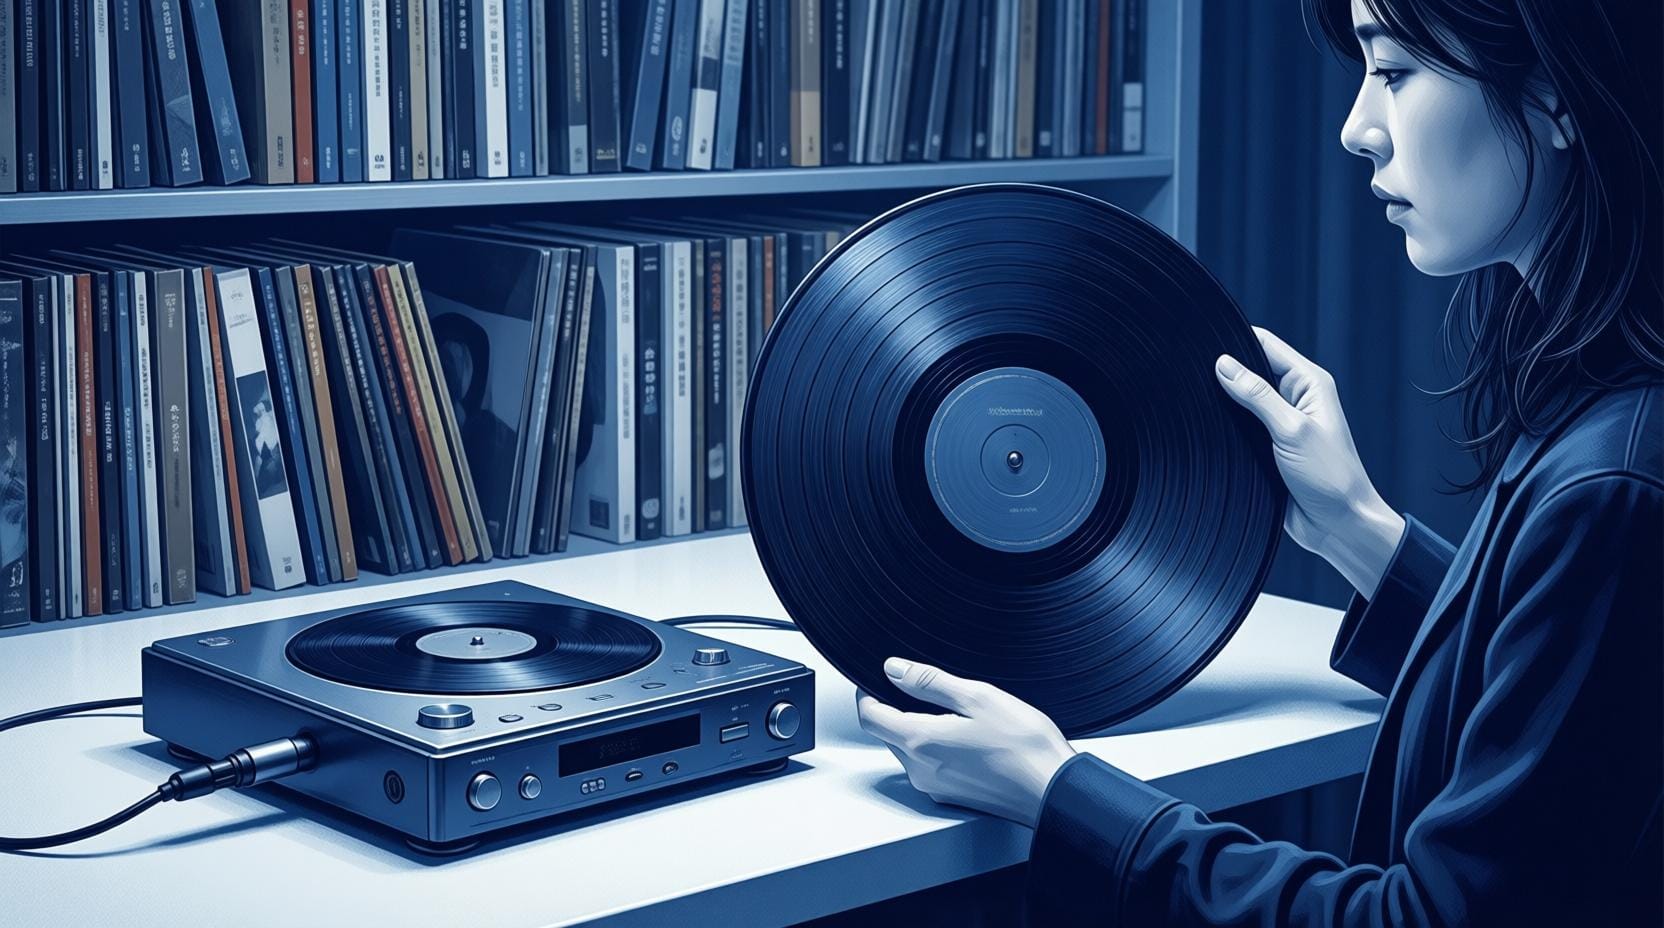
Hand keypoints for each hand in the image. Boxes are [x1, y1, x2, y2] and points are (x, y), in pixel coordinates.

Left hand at [855, 657, 1077, 828]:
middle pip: (886, 734)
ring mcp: (935, 786)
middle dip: (891, 709)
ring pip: (907, 751)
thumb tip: (894, 669)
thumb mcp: (977, 697)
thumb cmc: (1024, 747)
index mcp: (920, 741)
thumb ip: (929, 682)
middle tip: (914, 689)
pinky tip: (963, 736)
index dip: (866, 694)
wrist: (1054, 790)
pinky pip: (928, 766)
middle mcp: (920, 769)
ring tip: (948, 711)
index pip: (870, 717)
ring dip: (914, 729)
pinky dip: (933, 747)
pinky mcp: (952, 795)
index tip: (873, 679)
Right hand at [1215, 326, 1405, 598]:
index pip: (1265, 344)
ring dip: (1223, 404)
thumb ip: (1257, 396)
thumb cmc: (1331, 478)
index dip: (1235, 340)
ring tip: (1198, 403)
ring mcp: (1279, 424)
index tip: (1204, 344)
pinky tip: (1208, 430)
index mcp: (1308, 383)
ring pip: (1241, 401)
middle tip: (1192, 376)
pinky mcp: (1267, 448)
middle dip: (1224, 373)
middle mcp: (1294, 399)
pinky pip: (1240, 429)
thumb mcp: (1291, 430)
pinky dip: (1226, 428)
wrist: (1339, 525)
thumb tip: (1224, 365)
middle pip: (1250, 371)